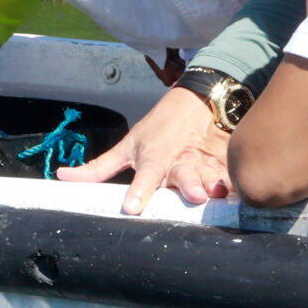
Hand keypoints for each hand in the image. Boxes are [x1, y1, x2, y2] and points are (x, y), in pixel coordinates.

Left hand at [56, 86, 232, 213]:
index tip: (133, 206)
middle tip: (194, 196)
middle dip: (189, 186)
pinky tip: (245, 196)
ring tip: (220, 193)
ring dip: (217, 186)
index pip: (145, 176)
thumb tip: (61, 177)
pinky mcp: (226, 164)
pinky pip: (235, 177)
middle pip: (184, 177)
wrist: (200, 100)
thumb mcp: (127, 146)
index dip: (139, 191)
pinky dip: (241, 185)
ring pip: (212, 177)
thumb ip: (97, 168)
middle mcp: (180, 162)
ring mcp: (205, 163)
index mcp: (154, 158)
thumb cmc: (158, 128)